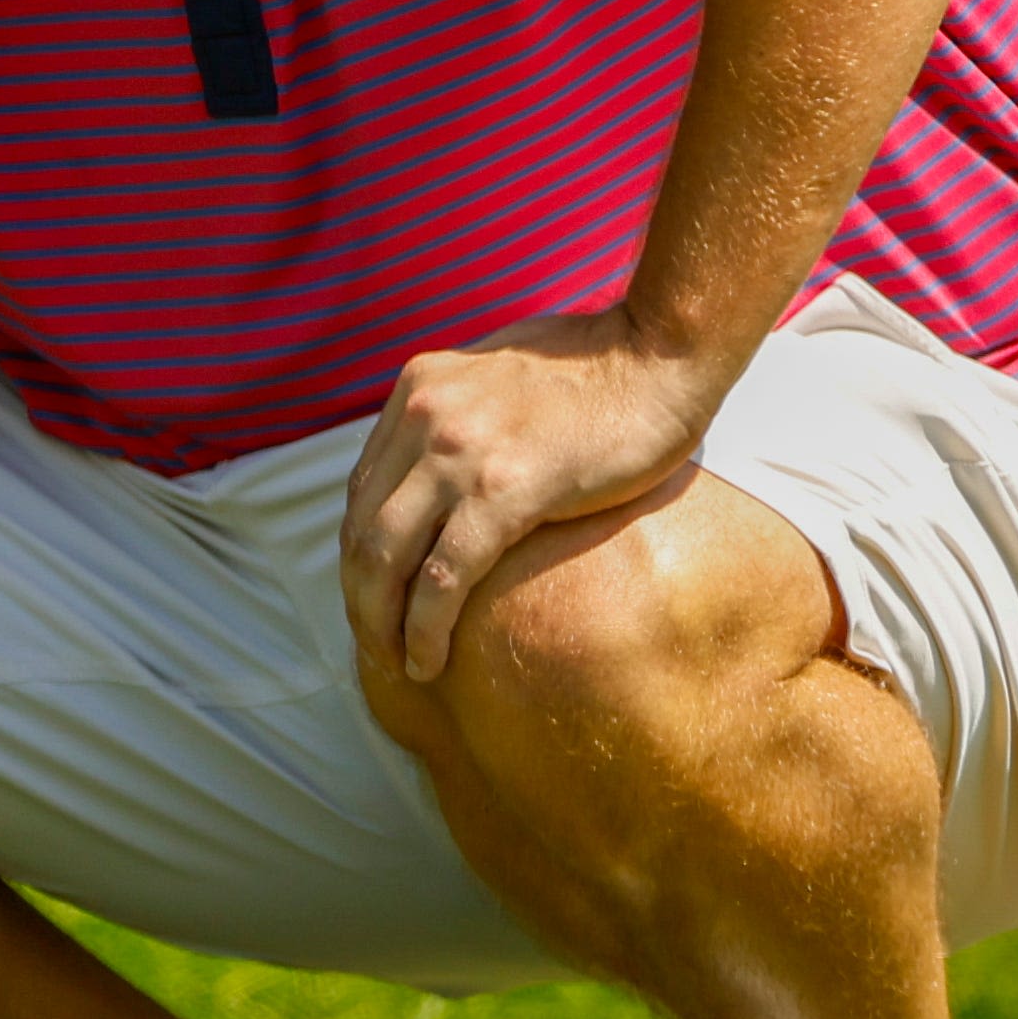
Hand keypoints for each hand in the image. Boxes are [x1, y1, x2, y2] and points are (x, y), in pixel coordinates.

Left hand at [340, 309, 729, 687]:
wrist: (658, 354)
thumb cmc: (599, 368)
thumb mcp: (500, 373)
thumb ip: (462, 410)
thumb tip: (446, 461)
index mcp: (421, 387)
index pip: (363, 489)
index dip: (359, 554)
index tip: (373, 597)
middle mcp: (425, 415)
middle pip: (362, 527)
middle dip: (360, 599)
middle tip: (374, 646)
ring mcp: (459, 451)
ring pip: (386, 557)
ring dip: (381, 623)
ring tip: (397, 665)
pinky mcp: (503, 489)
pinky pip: (443, 575)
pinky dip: (425, 627)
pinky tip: (428, 660)